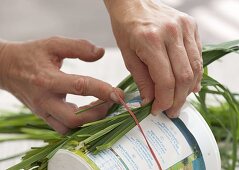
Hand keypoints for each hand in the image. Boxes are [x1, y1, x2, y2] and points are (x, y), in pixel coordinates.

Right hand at [0, 37, 122, 133]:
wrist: (6, 68)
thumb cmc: (31, 54)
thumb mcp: (53, 44)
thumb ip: (78, 47)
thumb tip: (100, 53)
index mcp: (48, 79)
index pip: (79, 87)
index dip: (102, 91)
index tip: (119, 93)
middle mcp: (45, 100)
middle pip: (75, 118)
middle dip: (99, 113)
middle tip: (113, 102)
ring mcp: (43, 112)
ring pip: (69, 127)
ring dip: (90, 121)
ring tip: (103, 106)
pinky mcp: (43, 117)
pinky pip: (63, 128)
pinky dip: (79, 124)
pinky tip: (89, 112)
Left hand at [104, 0, 202, 116]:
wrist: (134, 2)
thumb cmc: (126, 27)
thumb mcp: (128, 55)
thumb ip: (142, 80)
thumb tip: (151, 101)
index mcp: (151, 41)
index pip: (166, 81)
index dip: (164, 101)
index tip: (158, 110)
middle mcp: (172, 33)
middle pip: (184, 77)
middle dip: (178, 100)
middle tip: (172, 111)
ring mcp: (185, 28)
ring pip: (195, 68)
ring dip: (189, 89)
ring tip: (180, 100)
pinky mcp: (192, 26)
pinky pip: (198, 55)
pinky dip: (195, 73)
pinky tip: (190, 84)